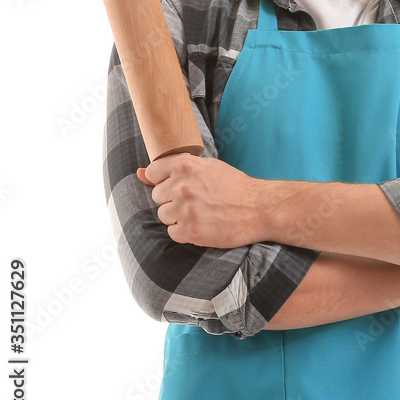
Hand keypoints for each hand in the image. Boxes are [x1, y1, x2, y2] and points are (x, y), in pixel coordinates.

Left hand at [138, 154, 263, 247]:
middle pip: (157, 196)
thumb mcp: (208, 167)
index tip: (179, 185)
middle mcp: (182, 186)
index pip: (153, 173)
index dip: (165, 180)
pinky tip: (202, 225)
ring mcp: (184, 209)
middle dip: (173, 199)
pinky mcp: (189, 230)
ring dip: (178, 217)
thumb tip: (139, 173)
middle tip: (197, 201)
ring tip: (201, 214)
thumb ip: (173, 168)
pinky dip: (185, 232)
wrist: (260, 208)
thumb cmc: (236, 186)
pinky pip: (172, 233)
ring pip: (164, 215)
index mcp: (186, 166)